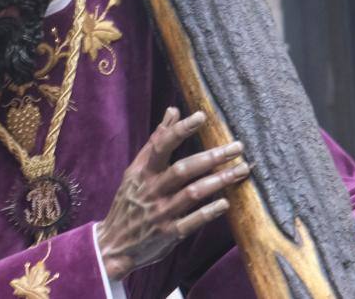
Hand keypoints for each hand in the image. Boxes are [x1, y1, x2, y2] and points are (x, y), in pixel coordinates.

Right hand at [96, 107, 248, 280]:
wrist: (113, 244)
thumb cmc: (129, 202)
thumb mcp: (135, 171)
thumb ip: (156, 141)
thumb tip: (172, 111)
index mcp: (143, 172)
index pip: (161, 145)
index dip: (180, 130)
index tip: (201, 116)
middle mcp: (152, 190)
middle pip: (183, 169)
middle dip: (211, 157)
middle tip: (237, 147)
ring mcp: (161, 212)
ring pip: (192, 193)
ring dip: (218, 181)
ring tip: (241, 170)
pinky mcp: (169, 233)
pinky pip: (192, 221)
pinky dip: (209, 212)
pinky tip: (226, 203)